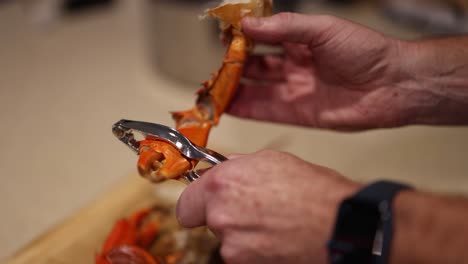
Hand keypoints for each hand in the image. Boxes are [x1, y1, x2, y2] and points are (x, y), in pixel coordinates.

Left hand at [176, 150, 359, 263]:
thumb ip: (239, 166)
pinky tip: (278, 238)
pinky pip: (244, 256)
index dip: (198, 203)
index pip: (186, 204)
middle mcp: (221, 218)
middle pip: (209, 222)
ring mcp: (234, 249)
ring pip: (229, 241)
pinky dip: (257, 250)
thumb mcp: (273, 160)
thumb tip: (225, 169)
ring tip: (274, 223)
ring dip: (244, 234)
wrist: (342, 226)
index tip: (207, 202)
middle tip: (253, 209)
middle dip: (226, 216)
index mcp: (222, 185)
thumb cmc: (315, 193)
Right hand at [229, 13, 411, 129]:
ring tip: (212, 90)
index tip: (222, 38)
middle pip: (255, 66)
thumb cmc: (365, 50)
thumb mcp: (323, 29)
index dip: (242, 39)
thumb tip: (248, 24)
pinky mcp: (299, 114)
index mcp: (300, 42)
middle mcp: (294, 67)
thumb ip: (285, 27)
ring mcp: (295, 91)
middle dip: (234, 67)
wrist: (393, 85)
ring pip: (257, 90)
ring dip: (235, 90)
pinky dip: (247, 109)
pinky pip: (267, 111)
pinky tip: (227, 106)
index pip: (262, 39)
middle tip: (214, 68)